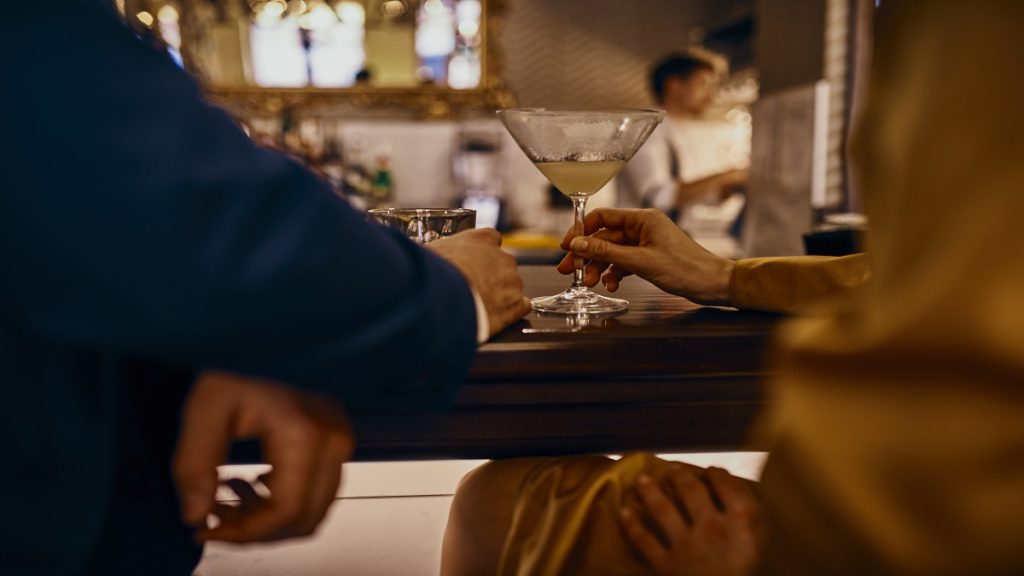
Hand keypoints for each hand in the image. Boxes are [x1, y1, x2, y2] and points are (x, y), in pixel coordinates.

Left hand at [173, 371, 353, 542]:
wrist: (259, 337)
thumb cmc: (234, 360)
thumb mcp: (204, 406)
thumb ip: (195, 463)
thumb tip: (196, 513)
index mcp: (306, 432)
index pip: (286, 511)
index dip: (244, 533)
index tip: (204, 528)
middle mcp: (334, 438)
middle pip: (304, 519)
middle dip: (255, 531)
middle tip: (213, 519)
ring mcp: (341, 439)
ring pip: (313, 511)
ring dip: (269, 519)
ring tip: (228, 499)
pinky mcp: (338, 441)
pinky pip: (317, 493)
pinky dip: (284, 502)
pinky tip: (251, 484)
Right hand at [429, 228, 531, 337]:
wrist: (442, 298)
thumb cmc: (432, 274)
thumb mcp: (429, 253)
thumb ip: (438, 254)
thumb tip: (424, 258)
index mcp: (481, 239)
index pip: (492, 239)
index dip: (484, 252)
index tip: (476, 260)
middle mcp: (501, 256)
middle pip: (503, 265)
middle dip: (491, 276)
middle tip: (473, 288)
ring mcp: (512, 281)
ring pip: (511, 286)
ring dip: (499, 295)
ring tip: (480, 305)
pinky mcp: (515, 305)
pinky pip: (521, 306)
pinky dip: (511, 312)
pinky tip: (497, 316)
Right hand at [557, 208, 735, 305]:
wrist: (713, 284)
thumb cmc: (686, 268)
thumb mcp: (640, 261)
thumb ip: (606, 252)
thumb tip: (578, 243)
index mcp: (642, 219)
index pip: (602, 217)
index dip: (581, 230)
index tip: (567, 246)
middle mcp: (643, 228)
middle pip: (604, 237)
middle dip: (586, 254)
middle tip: (569, 270)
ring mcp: (646, 243)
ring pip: (612, 252)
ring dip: (599, 266)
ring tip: (591, 283)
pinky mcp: (649, 258)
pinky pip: (624, 263)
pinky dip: (614, 273)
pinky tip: (611, 285)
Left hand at [619, 467, 762, 575]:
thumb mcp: (768, 548)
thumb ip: (755, 520)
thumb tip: (744, 494)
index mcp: (745, 522)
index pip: (726, 483)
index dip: (717, 473)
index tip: (712, 471)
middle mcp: (713, 528)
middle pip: (690, 489)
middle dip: (680, 475)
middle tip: (673, 470)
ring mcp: (687, 546)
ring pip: (661, 507)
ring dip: (650, 491)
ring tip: (643, 481)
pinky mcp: (667, 566)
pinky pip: (643, 540)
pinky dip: (632, 524)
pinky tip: (624, 511)